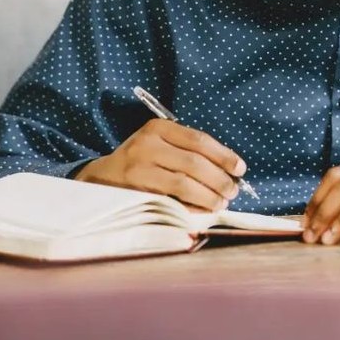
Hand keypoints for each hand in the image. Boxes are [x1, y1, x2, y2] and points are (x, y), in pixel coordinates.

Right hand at [75, 119, 246, 211]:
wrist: (99, 178)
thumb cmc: (141, 161)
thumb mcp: (161, 145)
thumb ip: (189, 151)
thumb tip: (230, 171)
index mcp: (158, 128)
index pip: (199, 140)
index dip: (224, 156)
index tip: (240, 169)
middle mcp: (146, 145)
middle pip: (194, 163)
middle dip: (219, 179)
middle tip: (233, 191)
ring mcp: (137, 169)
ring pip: (183, 184)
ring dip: (209, 196)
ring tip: (221, 203)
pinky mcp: (133, 192)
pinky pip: (170, 201)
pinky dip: (190, 207)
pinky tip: (201, 210)